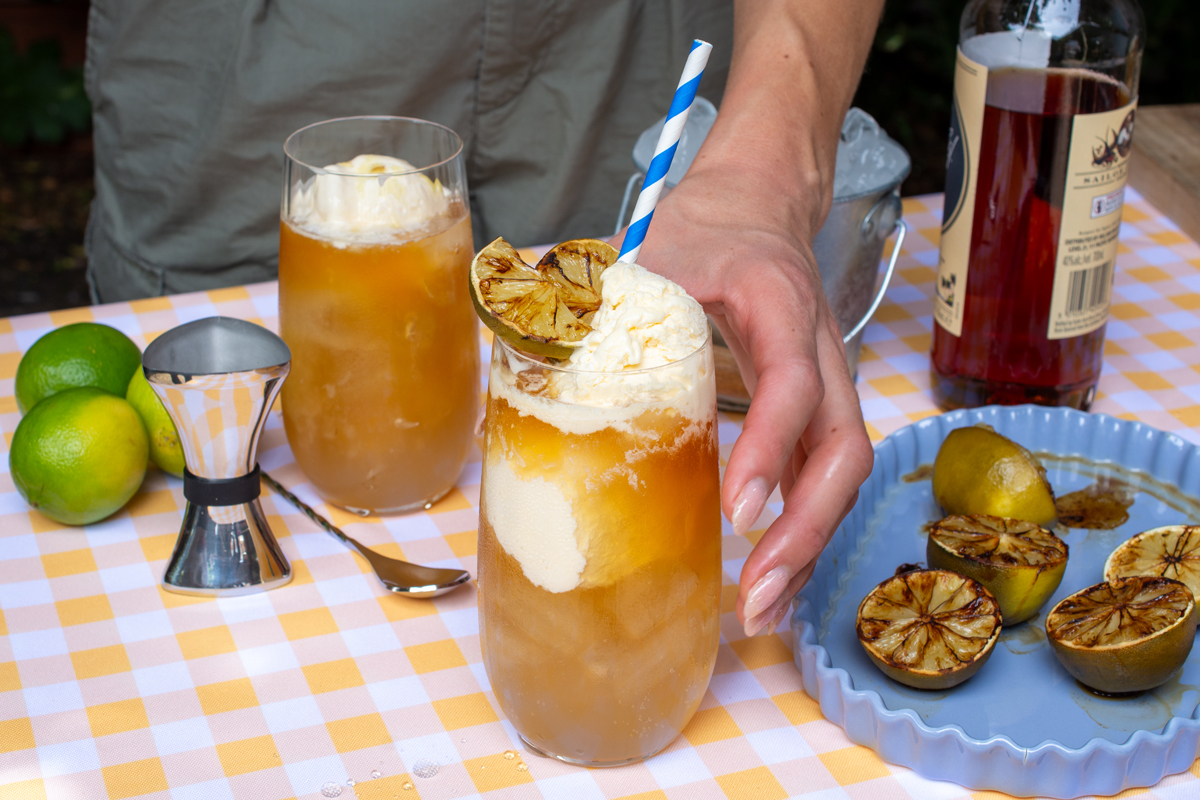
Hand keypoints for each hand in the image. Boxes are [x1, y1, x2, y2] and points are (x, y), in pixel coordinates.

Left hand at [627, 160, 874, 635]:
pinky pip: (824, 476)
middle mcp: (819, 350)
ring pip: (841, 473)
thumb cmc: (706, 227)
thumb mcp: (652, 248)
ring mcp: (827, 383)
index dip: (771, 448)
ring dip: (809, 546)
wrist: (757, 205)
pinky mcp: (818, 409)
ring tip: (763, 610)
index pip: (792, 385)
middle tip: (758, 592)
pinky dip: (802, 531)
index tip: (736, 511)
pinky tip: (770, 576)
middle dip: (805, 529)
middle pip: (843, 450)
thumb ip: (593, 289)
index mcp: (779, 304)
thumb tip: (514, 330)